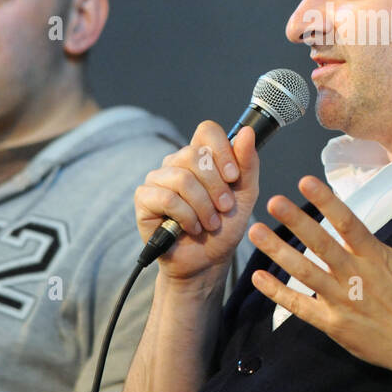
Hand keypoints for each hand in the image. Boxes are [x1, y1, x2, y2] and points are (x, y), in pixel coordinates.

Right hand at [133, 121, 259, 282]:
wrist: (208, 260)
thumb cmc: (225, 226)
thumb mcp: (246, 194)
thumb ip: (247, 163)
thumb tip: (247, 132)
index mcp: (202, 156)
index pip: (207, 131)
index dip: (222, 150)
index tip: (233, 177)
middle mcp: (177, 162)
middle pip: (195, 155)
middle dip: (216, 187)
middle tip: (224, 209)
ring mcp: (158, 178)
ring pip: (182, 178)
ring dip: (203, 206)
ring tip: (210, 223)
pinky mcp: (144, 198)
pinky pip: (167, 199)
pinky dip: (186, 217)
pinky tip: (191, 227)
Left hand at [247, 174, 391, 378]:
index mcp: (374, 255)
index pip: (348, 223)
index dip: (327, 202)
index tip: (306, 181)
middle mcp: (355, 275)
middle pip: (322, 245)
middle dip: (297, 222)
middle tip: (274, 202)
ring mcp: (341, 300)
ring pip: (305, 273)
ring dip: (279, 252)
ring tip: (256, 232)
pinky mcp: (332, 323)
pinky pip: (300, 307)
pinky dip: (278, 293)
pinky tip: (258, 277)